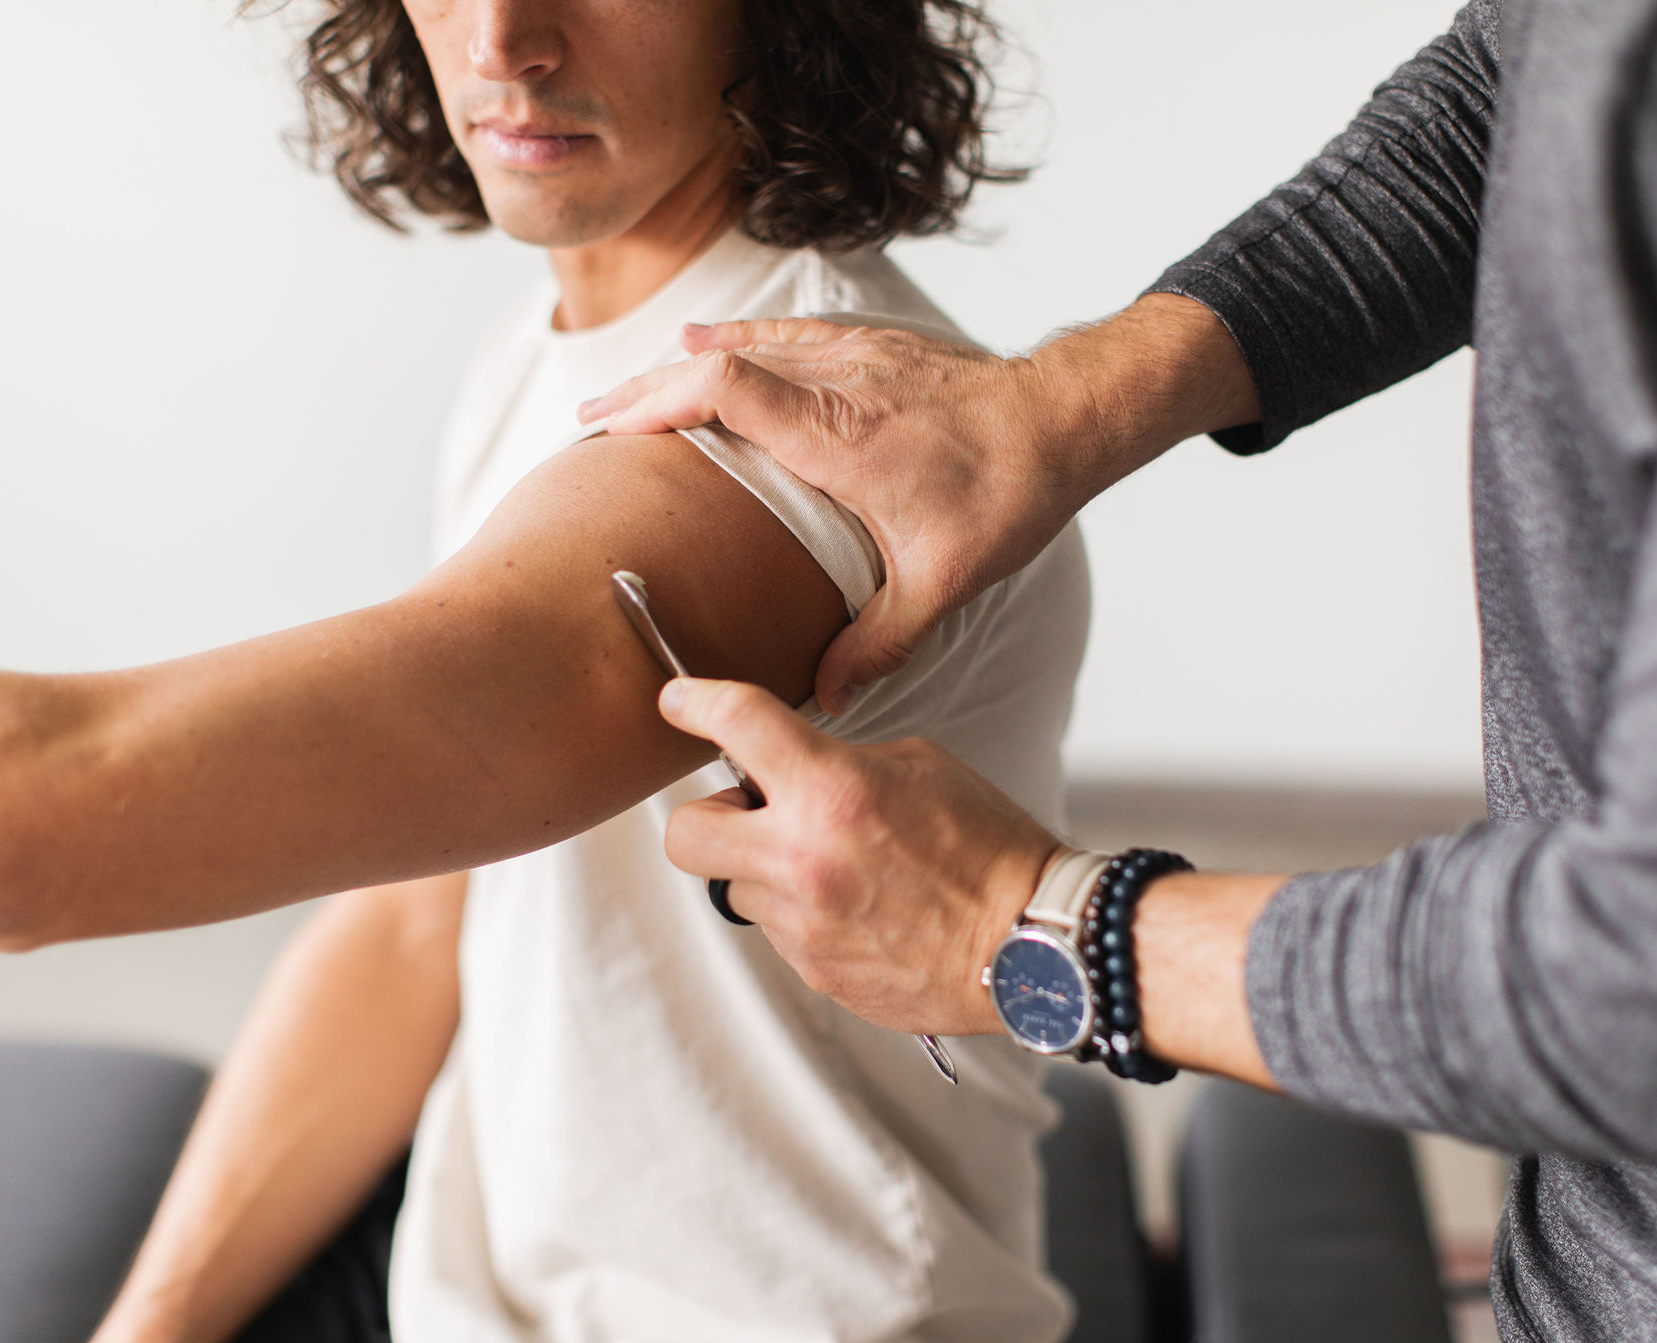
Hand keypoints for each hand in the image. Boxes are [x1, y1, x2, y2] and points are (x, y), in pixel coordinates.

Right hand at [583, 319, 1090, 713]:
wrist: (1066, 417)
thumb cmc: (1008, 490)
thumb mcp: (943, 580)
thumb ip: (879, 640)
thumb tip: (825, 695)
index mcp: (838, 435)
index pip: (725, 391)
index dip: (659, 402)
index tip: (610, 429)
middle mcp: (836, 382)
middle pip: (717, 363)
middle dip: (646, 388)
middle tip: (590, 418)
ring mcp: (854, 355)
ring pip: (747, 344)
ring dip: (683, 366)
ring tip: (631, 393)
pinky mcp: (873, 345)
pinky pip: (785, 333)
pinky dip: (738, 342)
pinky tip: (709, 342)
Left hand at [655, 676, 1063, 1035]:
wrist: (1029, 942)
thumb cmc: (990, 851)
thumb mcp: (920, 766)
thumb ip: (841, 763)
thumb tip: (796, 773)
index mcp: (831, 791)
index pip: (735, 724)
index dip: (695, 703)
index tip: (679, 701)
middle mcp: (803, 859)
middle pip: (685, 834)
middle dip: (709, 818)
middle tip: (753, 813)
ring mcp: (803, 925)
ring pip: (738, 888)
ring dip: (770, 870)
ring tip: (839, 868)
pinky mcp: (814, 971)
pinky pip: (781, 932)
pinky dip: (806, 914)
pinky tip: (860, 907)